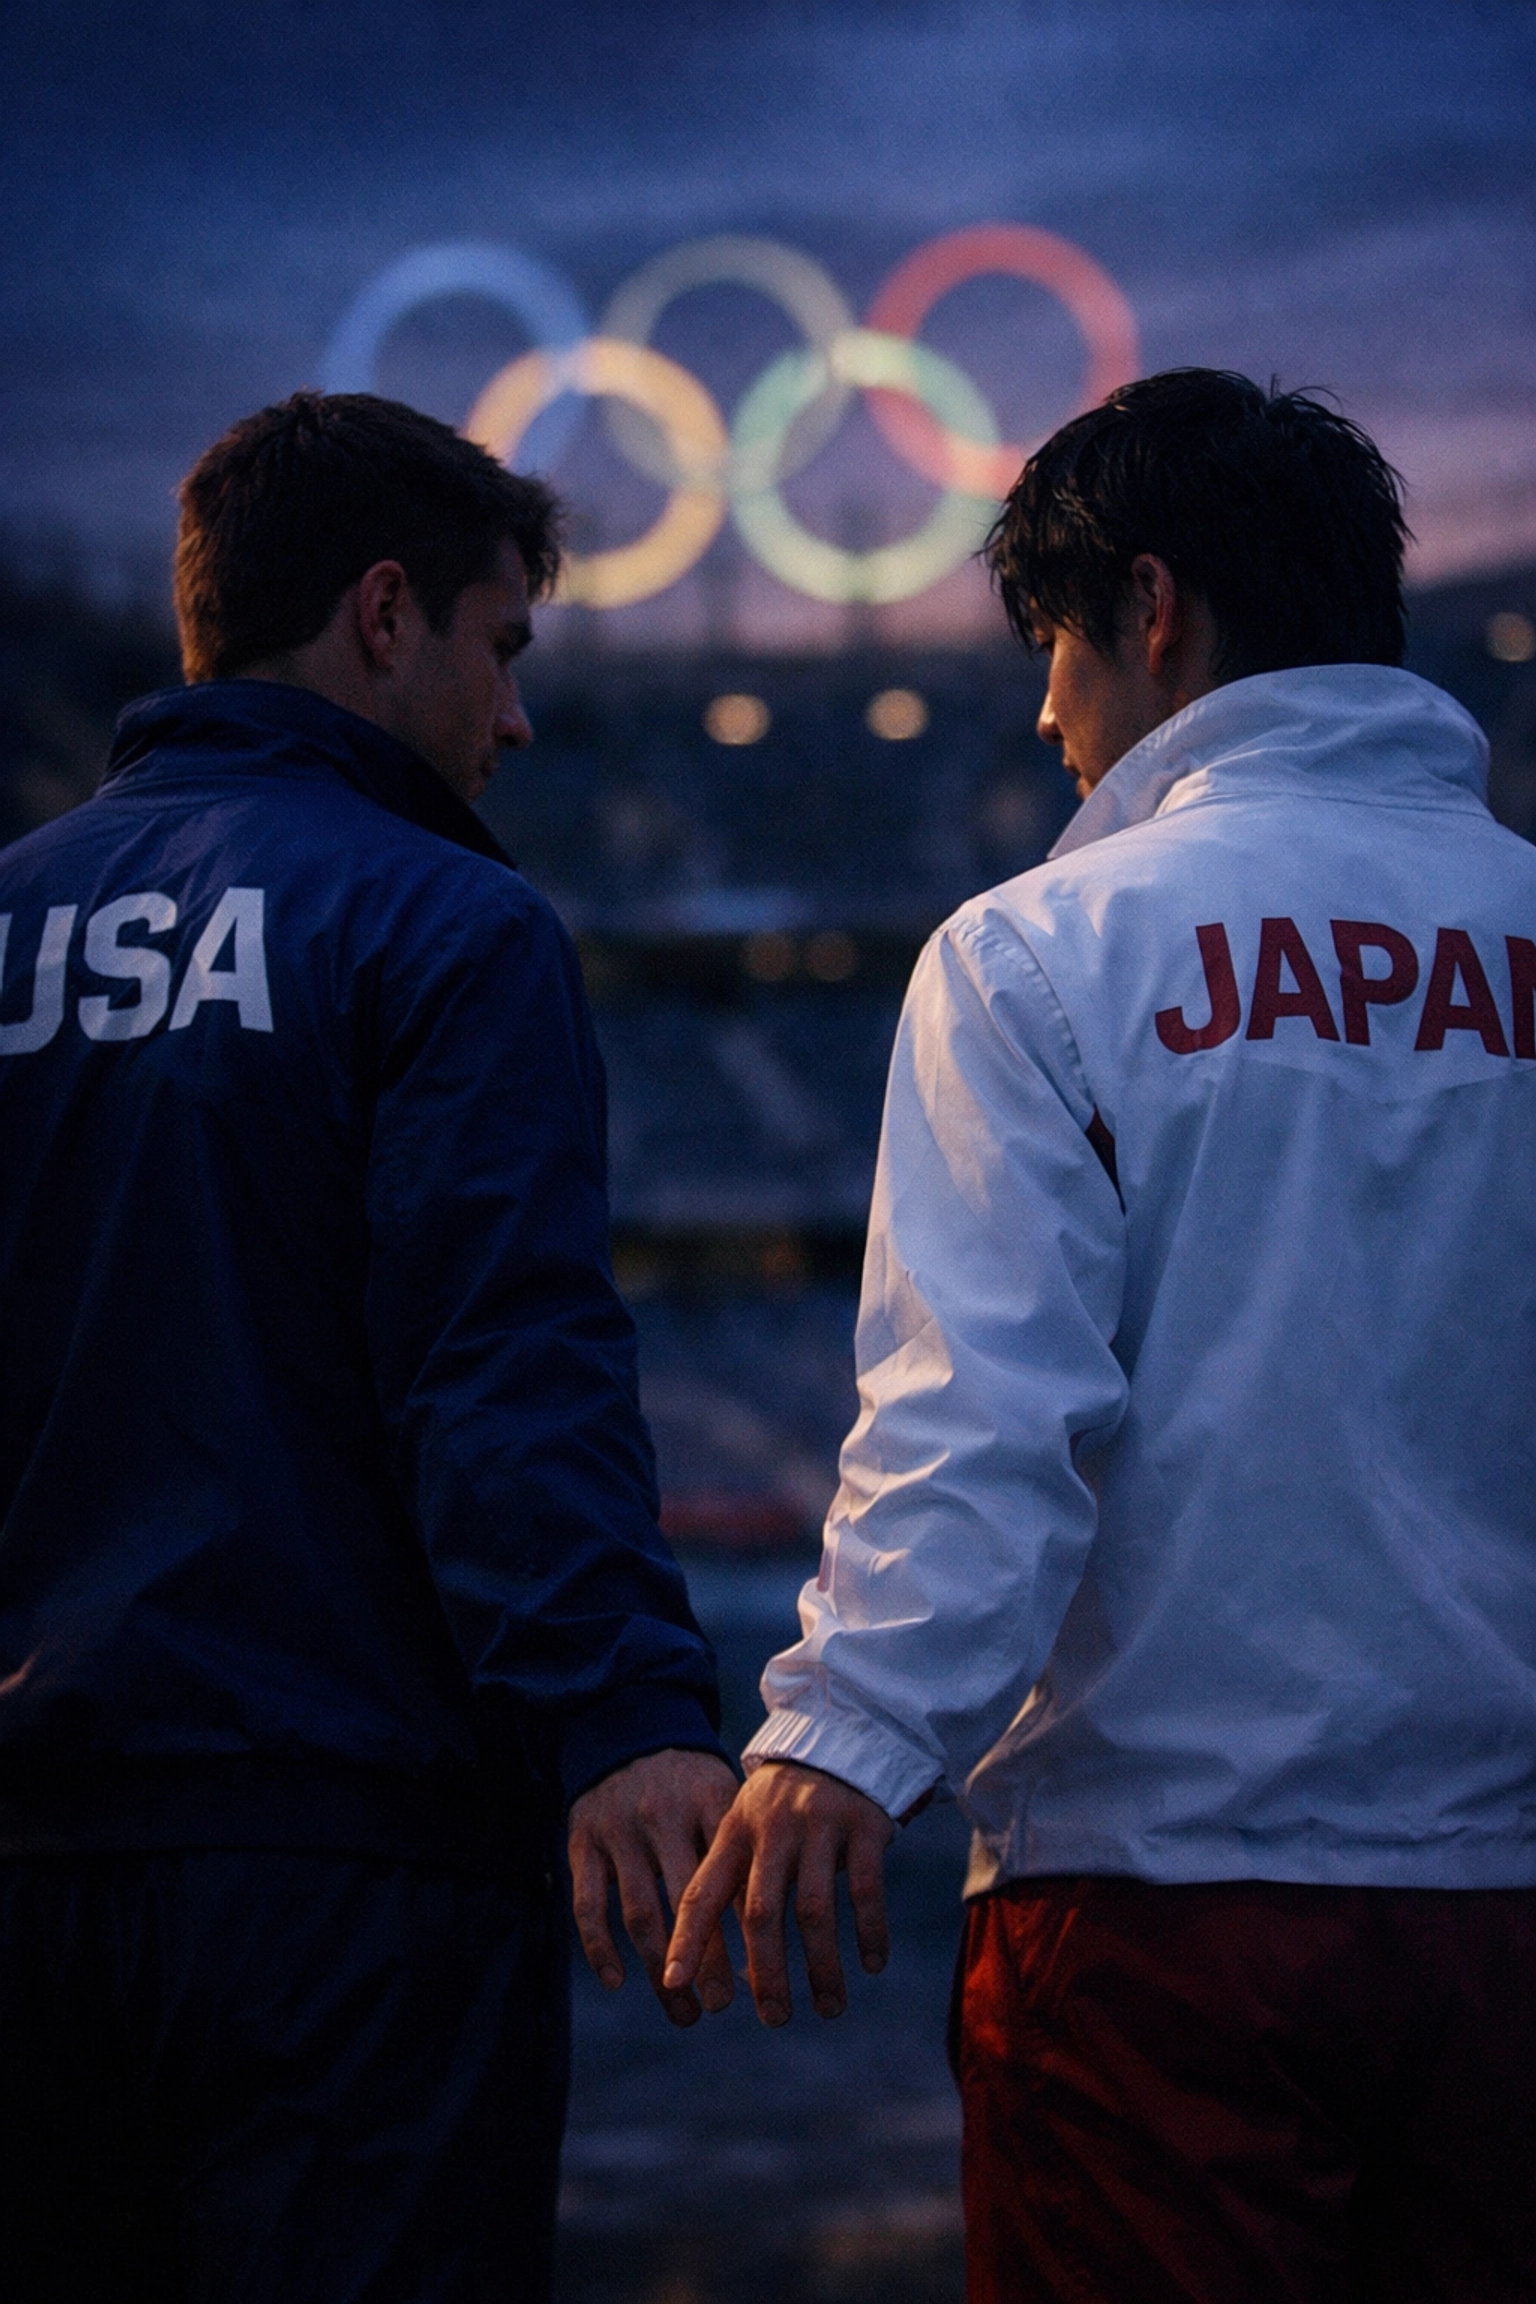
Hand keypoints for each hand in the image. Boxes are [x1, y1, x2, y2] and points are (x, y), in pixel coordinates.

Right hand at [568, 1747, 738, 2027]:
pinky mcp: (583, 1843)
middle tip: (720, 2006)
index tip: (760, 1979)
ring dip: (659, 1970)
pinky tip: (618, 1980)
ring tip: (682, 2011)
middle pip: (685, 1904)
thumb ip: (745, 1848)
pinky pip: (588, 1905)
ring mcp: (619, 1832)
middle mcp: (662, 1818)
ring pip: (640, 1914)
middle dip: (706, 1962)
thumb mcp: (722, 1796)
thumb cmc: (689, 1780)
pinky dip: (600, 1948)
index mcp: (706, 1803)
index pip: (730, 1877)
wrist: (626, 1730)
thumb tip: (780, 1925)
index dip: (745, 1932)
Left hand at [663, 1759, 894, 2027]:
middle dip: (766, 1973)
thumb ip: (732, 1879)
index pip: (703, 1892)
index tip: (674, 1985)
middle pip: (762, 1913)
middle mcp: (773, 1828)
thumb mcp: (746, 1824)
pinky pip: (864, 1889)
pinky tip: (872, 1964)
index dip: (687, 1940)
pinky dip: (869, 1931)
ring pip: (814, 1910)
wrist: (841, 1734)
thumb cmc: (784, 1802)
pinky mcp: (863, 1825)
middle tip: (774, 2018)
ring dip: (822, 1967)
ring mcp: (819, 1825)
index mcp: (734, 1831)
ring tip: (829, 2008)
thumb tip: (712, 1964)